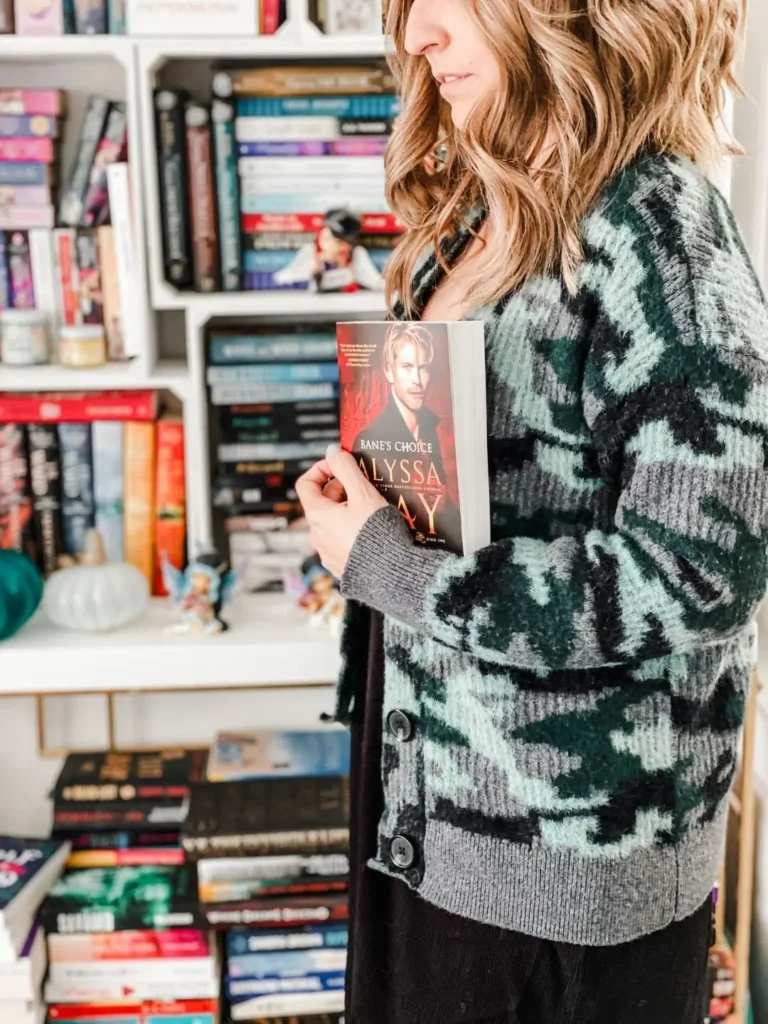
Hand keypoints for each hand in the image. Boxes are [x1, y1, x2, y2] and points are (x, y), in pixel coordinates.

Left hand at [296, 447, 387, 578]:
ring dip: (347, 510)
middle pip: (321, 502)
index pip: (306, 484)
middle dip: (340, 489)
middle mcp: (316, 535)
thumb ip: (345, 468)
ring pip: (332, 521)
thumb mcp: (363, 493)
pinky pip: (340, 539)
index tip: (341, 466)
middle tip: (364, 487)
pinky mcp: (339, 564)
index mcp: (318, 515)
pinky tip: (370, 530)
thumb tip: (332, 450)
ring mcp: (326, 551)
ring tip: (371, 510)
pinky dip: (351, 529)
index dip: (322, 469)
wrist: (390, 572)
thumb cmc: (377, 533)